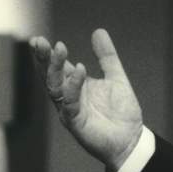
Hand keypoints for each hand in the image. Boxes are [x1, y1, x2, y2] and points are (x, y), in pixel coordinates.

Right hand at [30, 29, 143, 171]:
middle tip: (40, 42)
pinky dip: (73, 86)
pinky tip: (79, 70)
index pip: (58, 67)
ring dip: (55, 68)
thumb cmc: (122, 112)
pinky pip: (69, 103)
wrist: (132, 140)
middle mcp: (69, 97)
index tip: (42, 39)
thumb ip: (107, 57)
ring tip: (60, 49)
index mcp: (76, 86)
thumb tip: (98, 31)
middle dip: (44, 58)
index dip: (49, 54)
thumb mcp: (116, 78)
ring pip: (55, 87)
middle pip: (50, 75)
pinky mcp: (76, 122)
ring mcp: (70, 110)